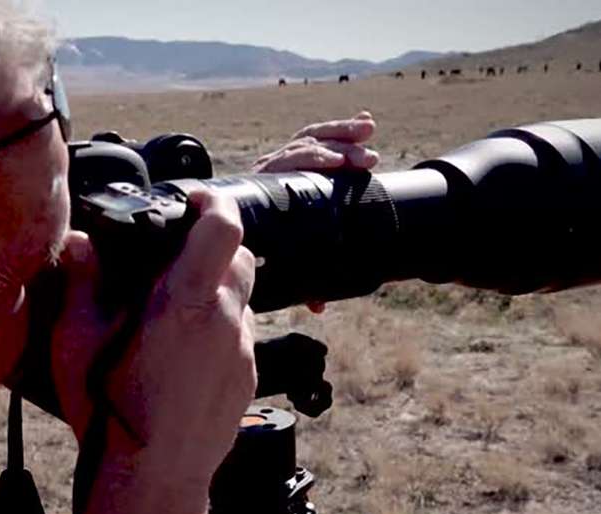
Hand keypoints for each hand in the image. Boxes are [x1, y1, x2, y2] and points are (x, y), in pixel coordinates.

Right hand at [52, 189, 255, 473]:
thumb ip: (81, 282)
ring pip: (243, 300)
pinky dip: (219, 334)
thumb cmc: (111, 409)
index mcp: (188, 300)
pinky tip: (183, 358)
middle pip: (242, 258)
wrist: (151, 478)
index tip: (196, 200)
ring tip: (174, 314)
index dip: (213, 202)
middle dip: (215, 249)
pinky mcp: (248, 381)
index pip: (225, 226)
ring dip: (217, 294)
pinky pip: (241, 340)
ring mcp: (243, 353)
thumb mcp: (77, 340)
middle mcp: (227, 320)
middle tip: (178, 259)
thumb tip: (81, 244)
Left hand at [249, 110, 378, 314]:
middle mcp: (268, 171)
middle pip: (304, 147)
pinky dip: (342, 133)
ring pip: (313, 138)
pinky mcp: (294, 159)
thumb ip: (296, 282)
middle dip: (339, 149)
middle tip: (367, 160)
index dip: (313, 161)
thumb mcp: (271, 266)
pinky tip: (366, 123)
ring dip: (344, 135)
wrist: (229, 239)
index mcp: (260, 191)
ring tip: (370, 134)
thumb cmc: (254, 254)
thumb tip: (319, 303)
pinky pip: (318, 139)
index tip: (339, 164)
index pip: (287, 164)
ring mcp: (280, 162)